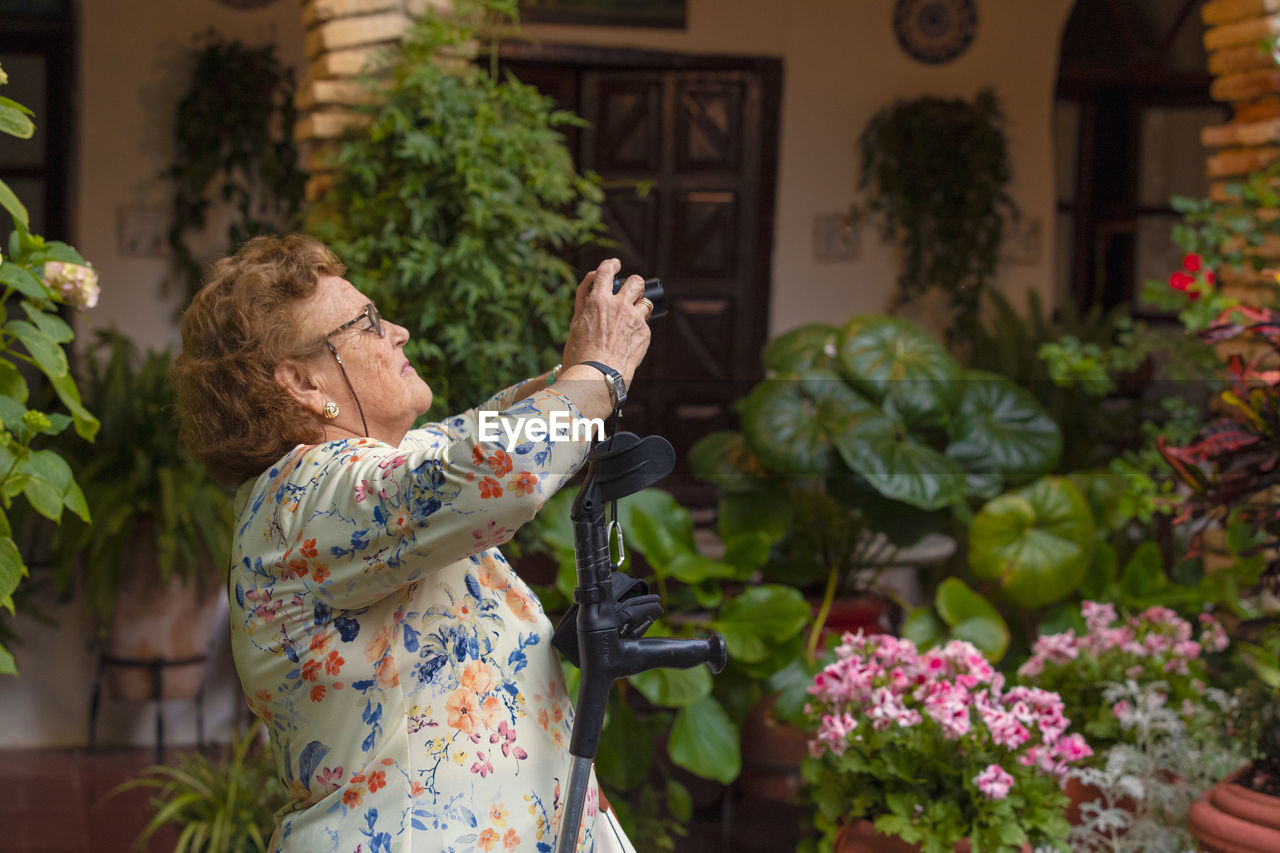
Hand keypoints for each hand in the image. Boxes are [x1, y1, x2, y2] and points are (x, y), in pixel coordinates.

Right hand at [560, 258, 651, 385]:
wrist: (596, 377)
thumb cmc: (580, 355)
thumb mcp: (576, 325)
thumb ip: (584, 305)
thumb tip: (591, 291)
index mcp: (598, 301)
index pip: (606, 272)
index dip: (610, 265)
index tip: (614, 265)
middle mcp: (619, 306)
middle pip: (636, 282)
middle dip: (634, 284)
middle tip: (631, 291)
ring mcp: (635, 319)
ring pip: (645, 302)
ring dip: (639, 307)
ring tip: (631, 319)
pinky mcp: (645, 334)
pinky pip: (644, 325)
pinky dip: (637, 330)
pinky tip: (628, 343)